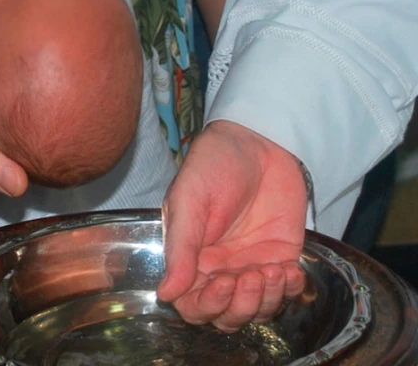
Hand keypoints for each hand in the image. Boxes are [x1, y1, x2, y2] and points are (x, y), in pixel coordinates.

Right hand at [157, 120, 307, 331]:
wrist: (258, 139)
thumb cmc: (213, 164)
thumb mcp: (190, 201)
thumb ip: (181, 249)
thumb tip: (165, 294)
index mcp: (191, 258)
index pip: (193, 304)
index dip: (207, 305)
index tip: (222, 281)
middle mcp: (219, 268)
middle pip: (226, 315)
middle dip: (240, 306)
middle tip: (251, 277)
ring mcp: (251, 264)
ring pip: (257, 310)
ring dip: (266, 301)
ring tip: (273, 270)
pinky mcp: (281, 256)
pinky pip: (286, 291)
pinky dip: (290, 291)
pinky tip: (290, 271)